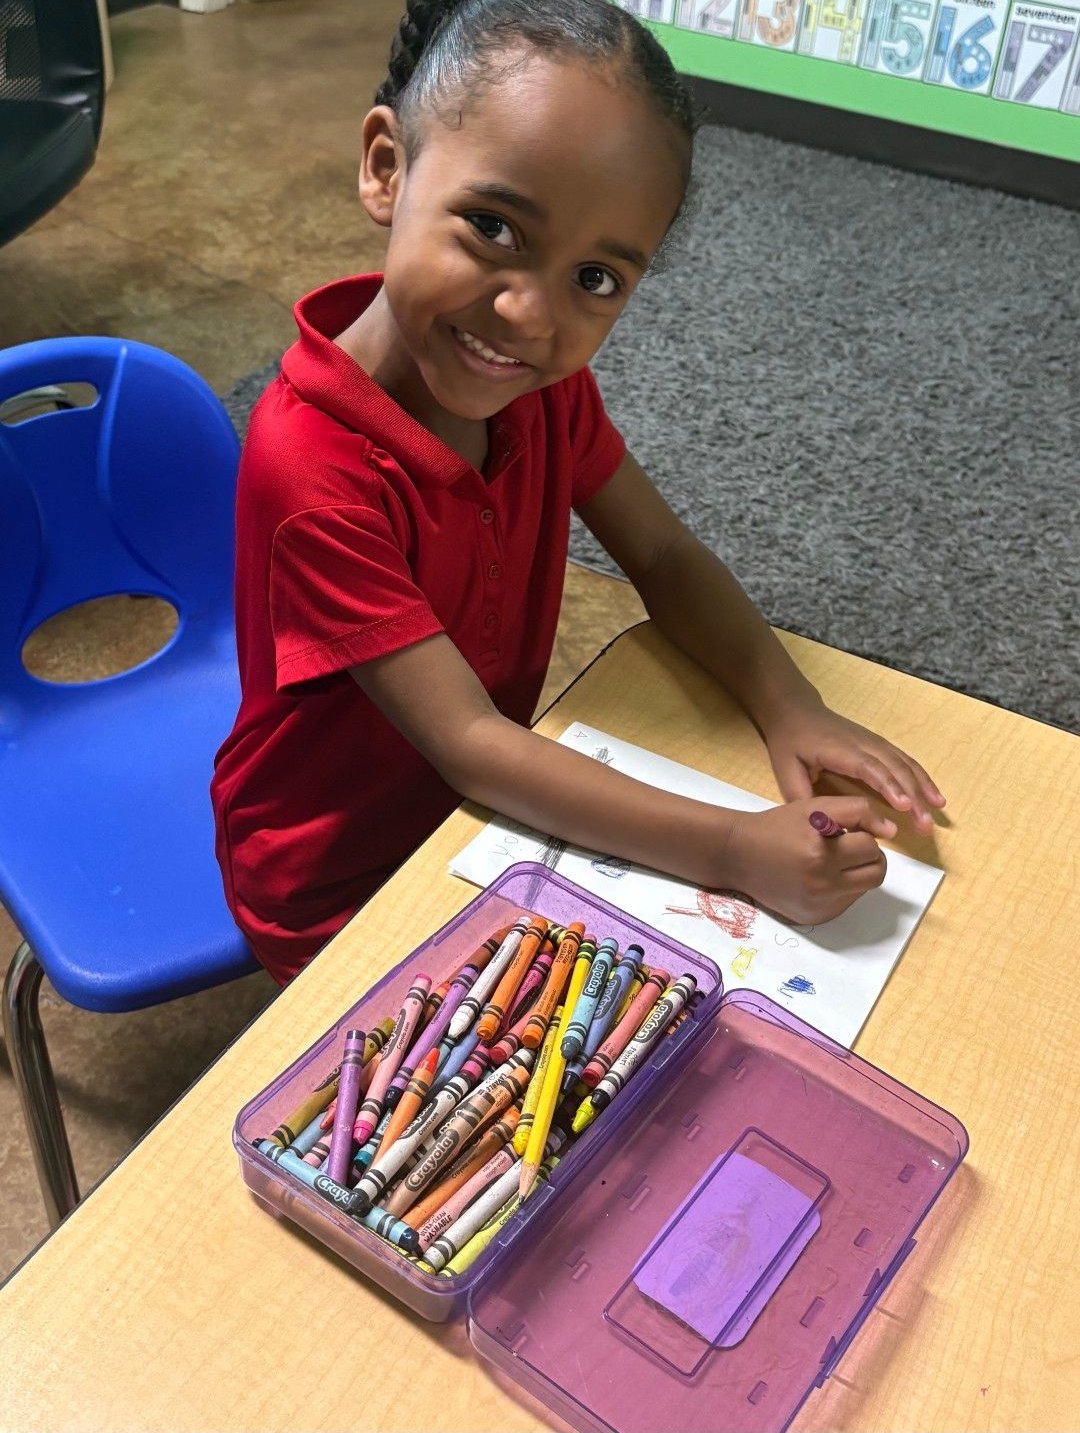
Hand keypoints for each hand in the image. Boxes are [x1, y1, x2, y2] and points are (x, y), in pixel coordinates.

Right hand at [725, 798, 896, 925]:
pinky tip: (818, 877)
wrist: (739, 855)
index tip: (843, 830)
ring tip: (831, 860)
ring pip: (863, 889)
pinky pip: (846, 902)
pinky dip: (841, 888)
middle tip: (846, 846)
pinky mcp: (816, 919)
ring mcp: (819, 907)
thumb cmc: (778, 826)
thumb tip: (891, 831)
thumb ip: (857, 811)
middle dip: (867, 856)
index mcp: (821, 856)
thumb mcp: (816, 806)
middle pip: (876, 873)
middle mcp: (822, 887)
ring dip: (856, 872)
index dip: (860, 833)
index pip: (870, 847)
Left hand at [763, 700, 945, 832]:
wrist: (796, 710)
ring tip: (938, 811)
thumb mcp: (784, 768)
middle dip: (913, 796)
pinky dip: (921, 777)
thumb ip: (799, 795)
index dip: (889, 786)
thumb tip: (819, 823)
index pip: (869, 768)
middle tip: (925, 824)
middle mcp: (863, 743)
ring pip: (904, 763)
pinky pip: (904, 760)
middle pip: (894, 768)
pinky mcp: (878, 745)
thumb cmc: (790, 740)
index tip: (905, 806)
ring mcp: (873, 742)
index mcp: (840, 750)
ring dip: (923, 787)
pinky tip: (933, 795)